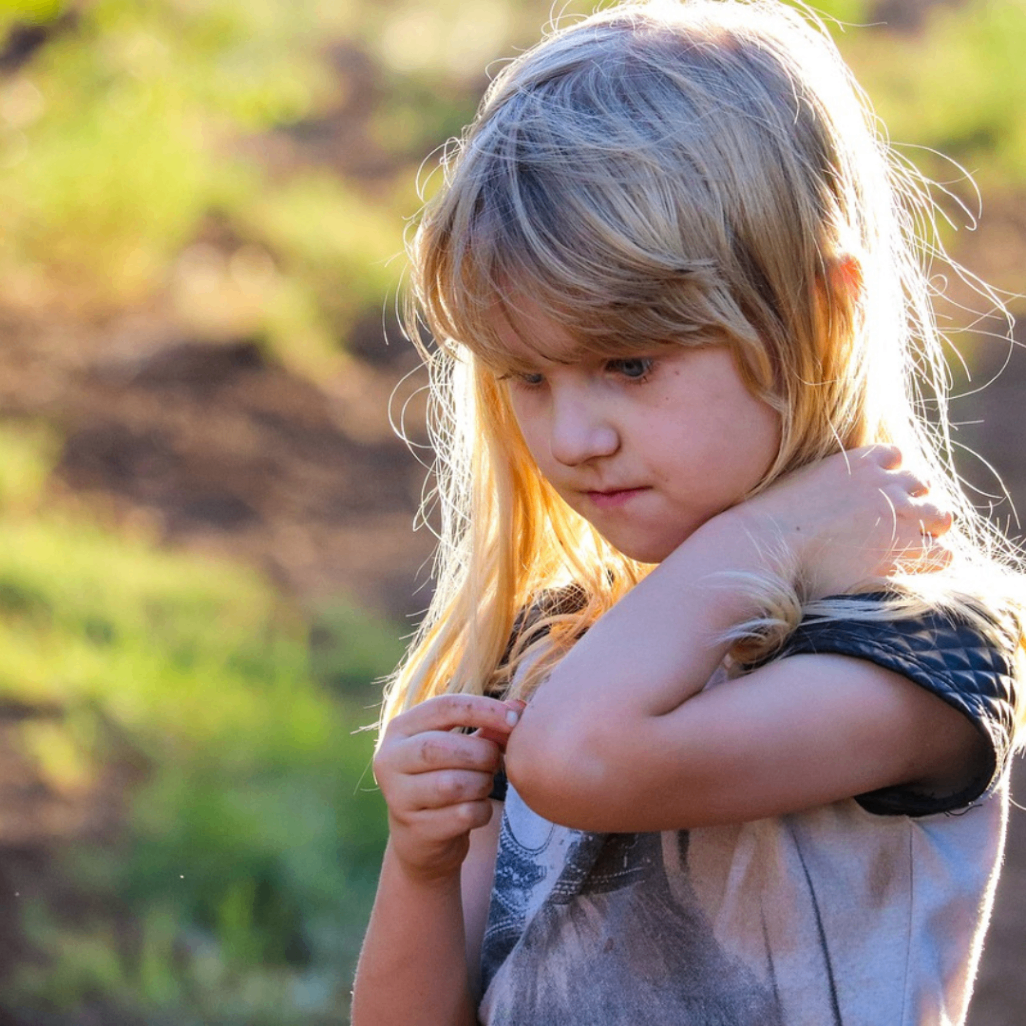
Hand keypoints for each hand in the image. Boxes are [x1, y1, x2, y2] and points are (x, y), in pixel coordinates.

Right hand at [373, 694, 520, 882]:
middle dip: (482, 753)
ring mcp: (398, 797)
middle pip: (443, 748)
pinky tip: (476, 810)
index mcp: (400, 729)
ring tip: (483, 785)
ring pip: (453, 784)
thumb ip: (487, 726)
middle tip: (495, 761)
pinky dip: (481, 811)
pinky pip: (463, 815)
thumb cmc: (446, 778)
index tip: (515, 718)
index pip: (444, 707)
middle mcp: (390, 760)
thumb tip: (518, 708)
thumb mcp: (461, 747)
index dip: (483, 709)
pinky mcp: (415, 830)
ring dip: (482, 784)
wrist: (422, 839)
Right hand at [730, 445, 951, 598]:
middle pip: (923, 485)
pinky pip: (943, 554)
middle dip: (914, 505)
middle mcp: (884, 480)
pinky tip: (903, 570)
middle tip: (890, 531)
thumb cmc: (768, 525)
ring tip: (898, 552)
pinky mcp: (902, 547)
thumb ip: (823, 481)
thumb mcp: (797, 484)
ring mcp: (897, 512)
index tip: (876, 503)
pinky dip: (932, 561)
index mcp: (858, 459)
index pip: (896, 457)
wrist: (764, 547)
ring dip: (926, 531)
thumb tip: (825, 500)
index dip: (890, 481)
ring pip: (941, 516)